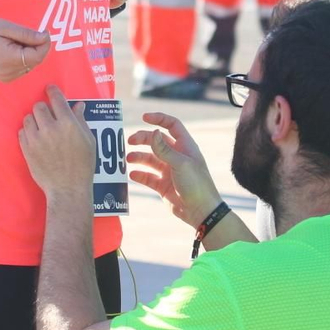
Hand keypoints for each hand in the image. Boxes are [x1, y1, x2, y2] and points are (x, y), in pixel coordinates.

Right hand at [0, 18, 51, 81]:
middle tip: (29, 33)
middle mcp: (9, 72)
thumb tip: (44, 37)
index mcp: (8, 59)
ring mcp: (7, 77)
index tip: (44, 32)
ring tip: (17, 41)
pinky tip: (13, 49)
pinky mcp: (5, 78)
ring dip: (30, 53)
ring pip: (31, 65)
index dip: (45, 44)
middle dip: (38, 47)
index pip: (37, 56)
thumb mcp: (5, 26)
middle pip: (35, 61)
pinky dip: (24, 58)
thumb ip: (26, 34)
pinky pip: (23, 68)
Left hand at [18, 86, 95, 202]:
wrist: (67, 188)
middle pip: (39, 106)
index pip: (56, 99)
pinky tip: (35, 138)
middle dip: (43, 108)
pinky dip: (27, 132)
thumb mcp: (88, 141)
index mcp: (68, 124)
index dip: (52, 91)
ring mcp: (36, 139)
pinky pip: (21, 132)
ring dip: (34, 120)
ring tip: (41, 128)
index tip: (49, 88)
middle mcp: (51, 128)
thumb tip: (78, 105)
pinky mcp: (26, 149)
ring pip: (28, 118)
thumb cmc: (83, 165)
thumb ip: (81, 121)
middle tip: (48, 116)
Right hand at [126, 112, 221, 228]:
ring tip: (128, 159)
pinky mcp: (163, 186)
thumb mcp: (180, 163)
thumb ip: (164, 149)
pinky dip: (140, 174)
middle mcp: (177, 157)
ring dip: (139, 157)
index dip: (159, 119)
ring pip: (150, 159)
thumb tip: (152, 131)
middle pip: (157, 141)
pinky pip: (148, 177)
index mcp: (185, 147)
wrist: (201, 212)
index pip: (172, 126)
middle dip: (143, 139)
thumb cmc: (196, 184)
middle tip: (129, 141)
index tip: (144, 117)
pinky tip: (132, 174)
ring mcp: (169, 171)